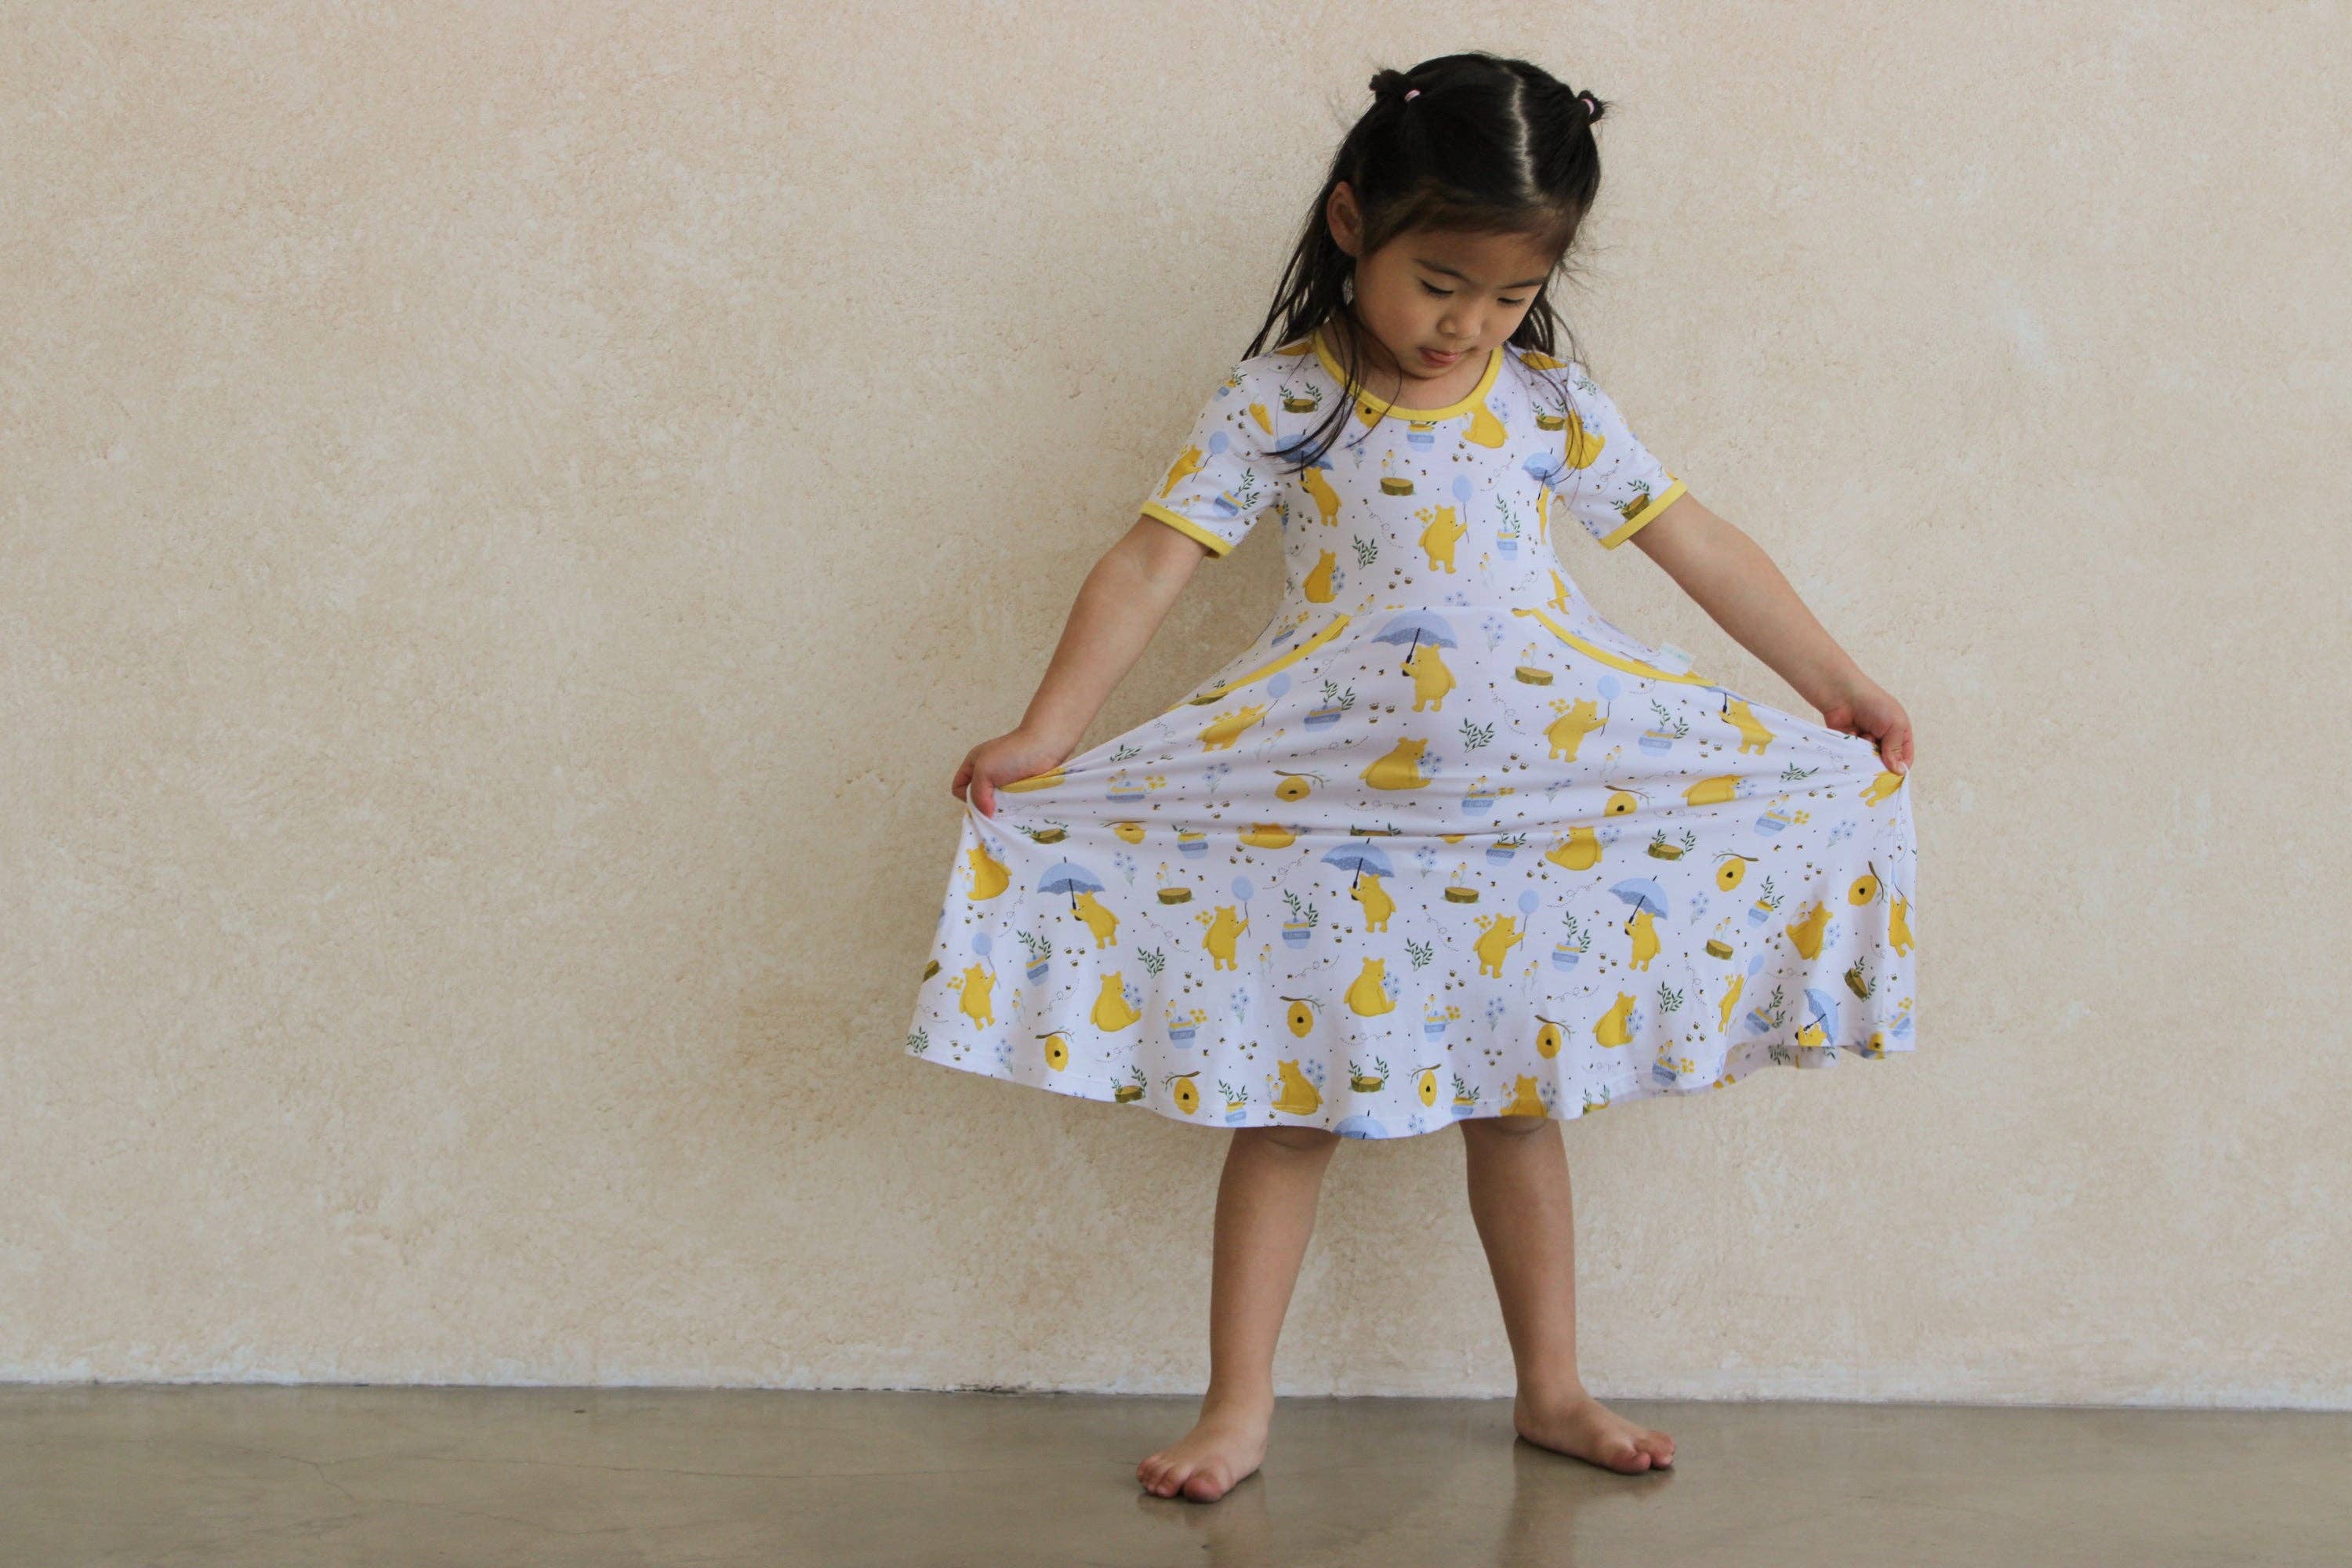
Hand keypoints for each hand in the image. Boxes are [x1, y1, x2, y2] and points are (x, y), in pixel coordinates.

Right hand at [952, 728, 1073, 818]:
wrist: (1045, 747)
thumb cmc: (1012, 754)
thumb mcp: (984, 770)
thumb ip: (977, 794)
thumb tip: (986, 813)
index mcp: (974, 764)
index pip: (958, 788)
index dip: (966, 796)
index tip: (981, 797)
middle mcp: (988, 773)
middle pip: (978, 798)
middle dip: (985, 805)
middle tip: (997, 806)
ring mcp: (1005, 782)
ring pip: (996, 804)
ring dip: (1002, 808)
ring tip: (1010, 807)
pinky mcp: (1021, 789)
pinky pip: (1012, 804)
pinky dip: (1015, 808)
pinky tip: (1020, 807)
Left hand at [1819, 678, 1913, 773]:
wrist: (1842, 695)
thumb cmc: (1874, 704)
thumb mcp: (1894, 725)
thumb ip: (1896, 749)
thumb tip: (1899, 772)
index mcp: (1899, 732)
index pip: (1905, 756)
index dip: (1901, 768)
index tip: (1894, 779)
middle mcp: (1883, 739)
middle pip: (1886, 763)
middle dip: (1881, 764)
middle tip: (1876, 763)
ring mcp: (1865, 742)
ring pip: (1868, 762)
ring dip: (1866, 756)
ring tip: (1864, 740)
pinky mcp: (1849, 744)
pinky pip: (1854, 758)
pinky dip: (1853, 753)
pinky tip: (1852, 739)